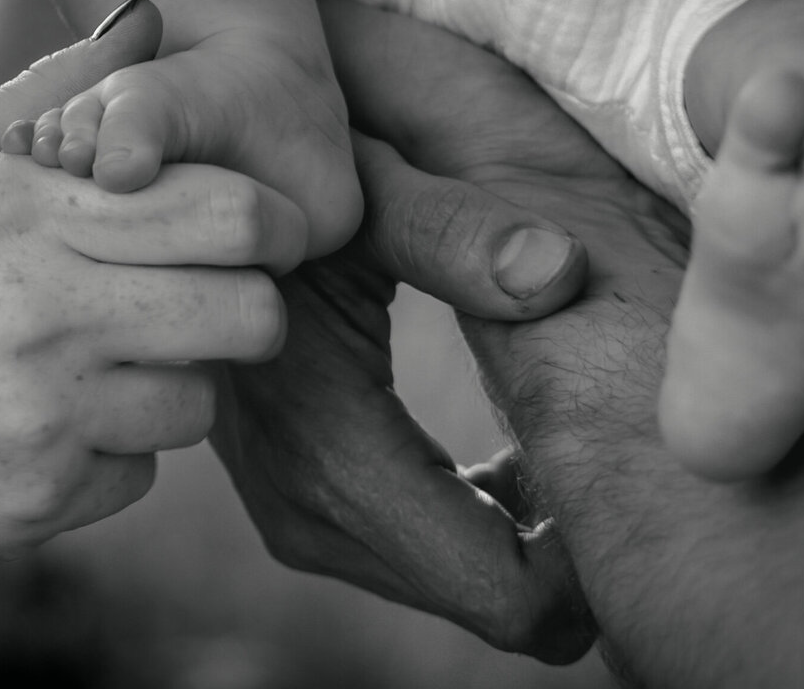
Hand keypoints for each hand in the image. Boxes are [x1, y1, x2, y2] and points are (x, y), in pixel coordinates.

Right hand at [0, 0, 304, 602]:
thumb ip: (49, 97)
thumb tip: (143, 22)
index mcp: (31, 217)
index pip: (225, 212)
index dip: (273, 225)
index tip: (270, 237)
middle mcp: (50, 314)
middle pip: (251, 316)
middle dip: (251, 310)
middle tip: (212, 307)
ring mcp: (46, 415)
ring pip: (200, 405)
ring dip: (171, 388)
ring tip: (101, 370)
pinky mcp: (39, 497)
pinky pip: (139, 473)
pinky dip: (110, 455)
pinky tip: (47, 431)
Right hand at [213, 139, 594, 663]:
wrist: (172, 237)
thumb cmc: (277, 201)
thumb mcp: (360, 198)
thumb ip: (452, 231)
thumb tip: (560, 271)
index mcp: (332, 448)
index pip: (504, 592)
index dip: (589, 563)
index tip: (631, 475)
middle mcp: (309, 512)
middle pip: (494, 604)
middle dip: (568, 554)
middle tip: (616, 460)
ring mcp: (300, 520)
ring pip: (463, 586)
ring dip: (528, 538)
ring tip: (563, 455)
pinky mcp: (307, 513)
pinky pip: (426, 556)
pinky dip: (483, 524)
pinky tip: (508, 468)